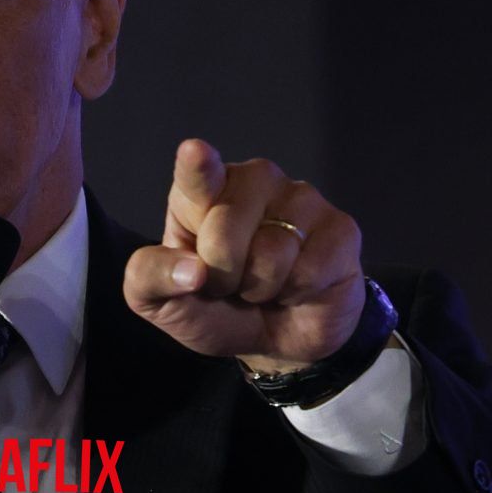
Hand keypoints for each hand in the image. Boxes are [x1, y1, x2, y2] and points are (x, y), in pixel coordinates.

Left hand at [123, 139, 365, 373]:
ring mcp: (300, 198)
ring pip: (271, 252)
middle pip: (226, 230)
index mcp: (201, 191)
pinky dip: (297, 293)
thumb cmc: (214, 307)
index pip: (198, 175)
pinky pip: (311, 268)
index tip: (195, 152)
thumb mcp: (162, 302)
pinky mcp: (340, 227)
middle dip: (223, 275)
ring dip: (261, 287)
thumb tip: (190, 271)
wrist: (276, 339)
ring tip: (262, 285)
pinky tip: (297, 288)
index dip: (198, 165)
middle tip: (229, 284)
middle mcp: (252, 180)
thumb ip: (151, 279)